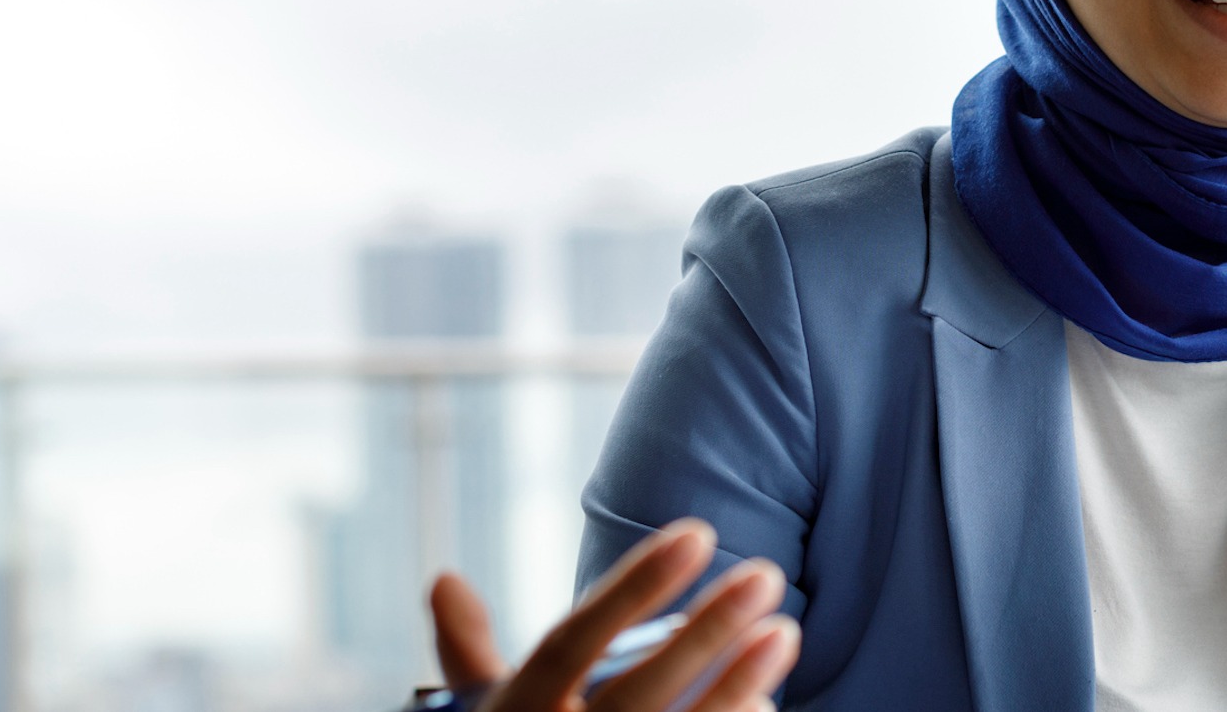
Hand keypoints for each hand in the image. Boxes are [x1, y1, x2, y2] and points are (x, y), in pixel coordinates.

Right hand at [427, 517, 800, 711]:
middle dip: (703, 632)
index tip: (700, 532)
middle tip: (766, 575)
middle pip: (638, 690)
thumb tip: (442, 579)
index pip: (574, 641)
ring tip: (784, 631)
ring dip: (734, 686)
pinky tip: (766, 706)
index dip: (634, 587)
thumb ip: (467, 653)